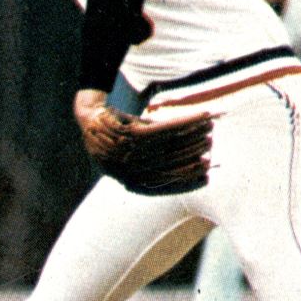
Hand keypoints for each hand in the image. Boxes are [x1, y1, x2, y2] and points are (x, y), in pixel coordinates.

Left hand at [74, 88, 213, 194]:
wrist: (89, 116)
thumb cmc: (114, 138)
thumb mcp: (131, 156)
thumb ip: (153, 164)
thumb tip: (186, 167)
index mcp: (127, 179)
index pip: (161, 184)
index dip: (184, 182)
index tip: (206, 177)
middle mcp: (125, 168)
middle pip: (167, 164)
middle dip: (192, 157)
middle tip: (211, 150)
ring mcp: (125, 150)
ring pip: (167, 146)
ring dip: (192, 137)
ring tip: (209, 129)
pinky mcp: (128, 132)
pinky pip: (162, 130)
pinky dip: (183, 124)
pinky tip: (197, 117)